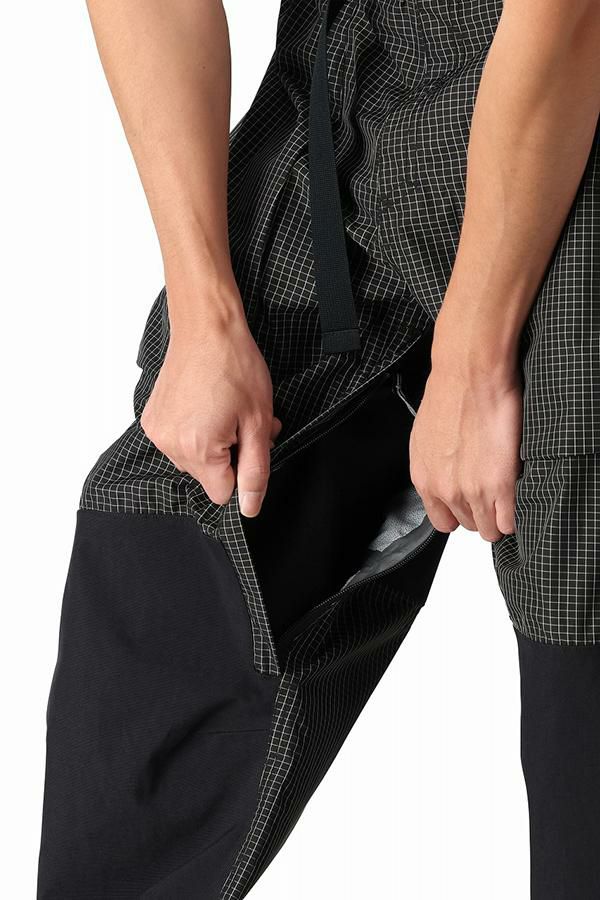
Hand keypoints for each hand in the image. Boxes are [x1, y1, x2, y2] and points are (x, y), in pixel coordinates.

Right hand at [140, 304, 280, 516]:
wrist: (206, 328)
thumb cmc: (236, 366)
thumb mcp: (258, 422)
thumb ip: (255, 471)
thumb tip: (250, 508)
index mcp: (198, 450)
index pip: (222, 493)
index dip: (242, 471)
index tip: (248, 442)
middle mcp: (170, 445)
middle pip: (208, 477)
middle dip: (229, 455)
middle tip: (242, 421)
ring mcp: (157, 432)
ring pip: (194, 460)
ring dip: (212, 443)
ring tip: (225, 409)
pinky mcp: (152, 419)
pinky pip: (178, 442)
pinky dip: (194, 431)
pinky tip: (205, 405)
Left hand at [409, 359, 522, 541]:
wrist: (469, 375)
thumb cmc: (449, 394)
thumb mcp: (426, 437)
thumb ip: (435, 465)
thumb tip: (448, 475)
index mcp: (424, 478)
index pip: (442, 520)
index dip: (460, 513)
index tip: (470, 505)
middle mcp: (445, 489)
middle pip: (468, 524)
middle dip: (481, 513)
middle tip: (492, 494)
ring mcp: (473, 491)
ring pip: (490, 528)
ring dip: (499, 516)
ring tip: (506, 495)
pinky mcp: (501, 484)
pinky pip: (509, 521)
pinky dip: (514, 515)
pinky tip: (516, 497)